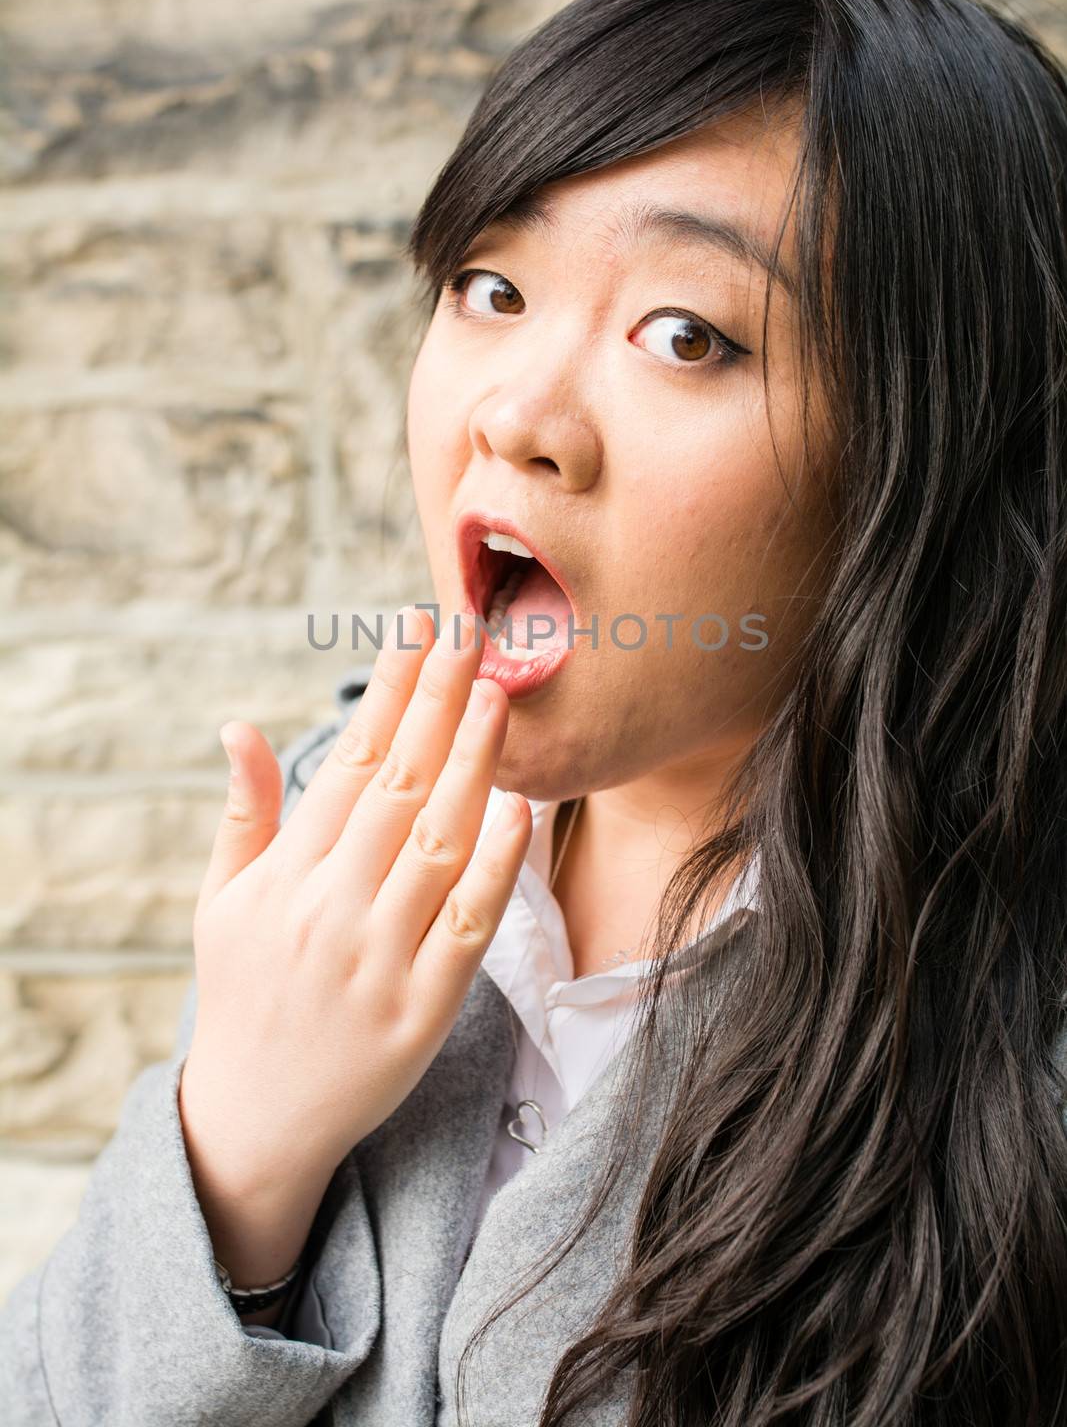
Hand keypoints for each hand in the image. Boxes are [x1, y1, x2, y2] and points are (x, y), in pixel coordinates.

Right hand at [178, 607, 530, 1203]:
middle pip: (397, 786)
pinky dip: (497, 866)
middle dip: (436, 703)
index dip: (386, 690)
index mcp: (286, 875)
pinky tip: (521, 808)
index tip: (415, 627)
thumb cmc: (241, 994)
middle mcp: (331, 908)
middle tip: (471, 634)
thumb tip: (241, 726)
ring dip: (471, 763)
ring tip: (497, 695)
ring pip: (437, 843)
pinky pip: (469, 925)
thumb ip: (244, 814)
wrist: (254, 1119)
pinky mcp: (424, 1009)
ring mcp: (380, 958)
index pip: (348, 762)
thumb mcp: (222, 902)